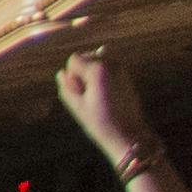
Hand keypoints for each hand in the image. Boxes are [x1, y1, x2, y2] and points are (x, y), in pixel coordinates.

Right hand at [56, 50, 146, 164]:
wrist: (129, 135)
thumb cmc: (101, 123)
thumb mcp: (77, 107)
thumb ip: (66, 87)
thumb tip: (62, 73)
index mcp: (98, 70)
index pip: (74, 59)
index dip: (72, 75)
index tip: (80, 93)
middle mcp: (111, 64)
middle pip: (86, 56)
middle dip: (82, 71)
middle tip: (88, 95)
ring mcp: (121, 68)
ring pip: (97, 60)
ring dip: (92, 73)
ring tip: (98, 95)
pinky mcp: (126, 75)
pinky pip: (107, 67)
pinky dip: (102, 75)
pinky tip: (105, 94)